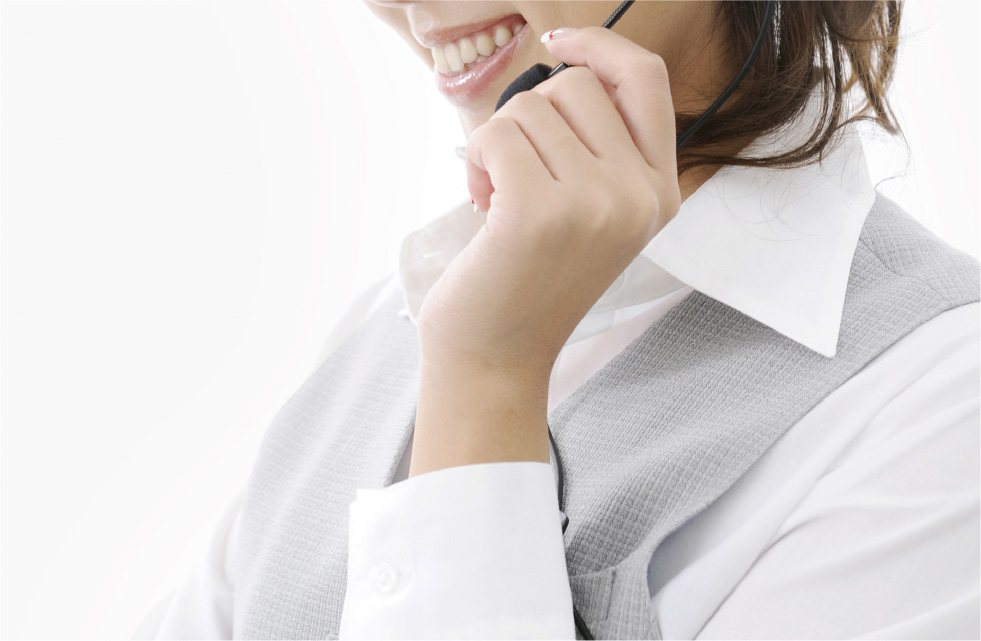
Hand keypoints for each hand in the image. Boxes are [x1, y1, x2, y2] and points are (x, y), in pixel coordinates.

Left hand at [409, 26, 680, 476]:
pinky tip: (483, 203)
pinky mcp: (540, 213)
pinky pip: (495, 134)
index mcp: (660, 193)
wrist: (498, 354)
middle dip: (530, 117)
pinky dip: (476, 160)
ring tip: (501, 199)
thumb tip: (568, 63)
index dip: (601, 46)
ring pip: (530, 108)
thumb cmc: (530, 278)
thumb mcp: (591, 212)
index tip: (558, 41)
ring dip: (498, 144)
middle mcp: (639, 197)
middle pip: (577, 86)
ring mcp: (595, 205)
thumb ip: (600, 146)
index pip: (646, 80)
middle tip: (519, 174)